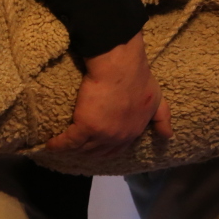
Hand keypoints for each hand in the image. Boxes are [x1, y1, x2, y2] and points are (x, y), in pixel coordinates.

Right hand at [45, 32, 171, 156]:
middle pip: (100, 151)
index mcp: (134, 131)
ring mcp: (102, 135)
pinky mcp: (85, 127)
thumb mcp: (157, 99)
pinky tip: (50, 145)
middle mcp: (119, 137)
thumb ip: (163, 117)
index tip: (98, 147)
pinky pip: (68, 142)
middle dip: (89, 152)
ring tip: (62, 147)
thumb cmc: (138, 76)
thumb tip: (168, 136)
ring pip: (83, 148)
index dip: (107, 148)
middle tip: (78, 148)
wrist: (120, 66)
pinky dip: (58, 145)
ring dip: (73, 150)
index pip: (119, 147)